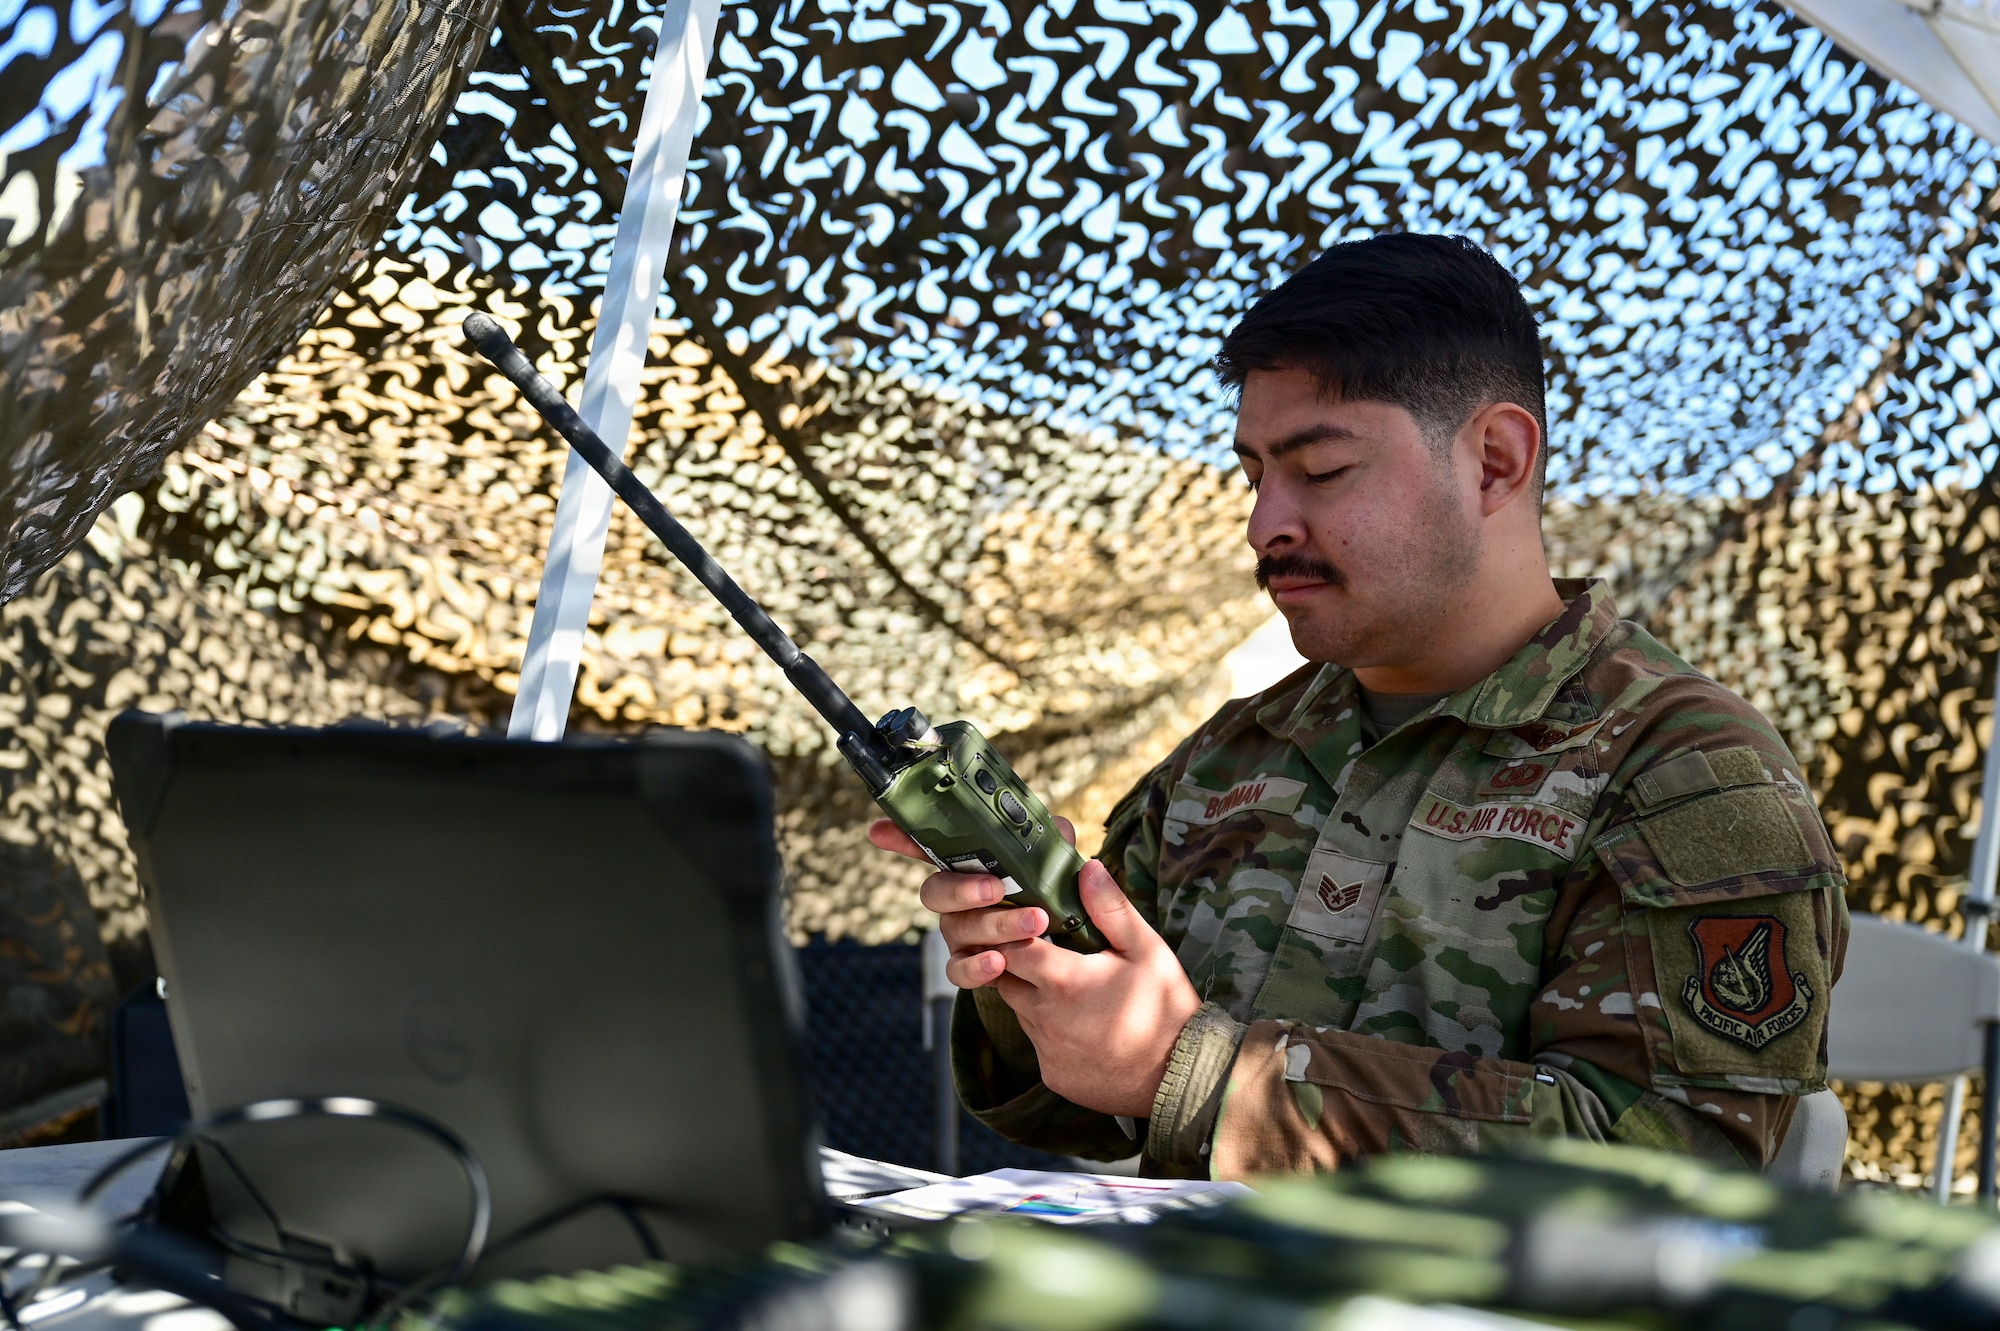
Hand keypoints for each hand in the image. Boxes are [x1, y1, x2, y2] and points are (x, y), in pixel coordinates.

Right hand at [866, 817, 1062, 988]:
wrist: (1062, 948)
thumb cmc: (1049, 897)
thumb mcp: (1053, 867)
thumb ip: (1052, 846)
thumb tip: (1059, 829)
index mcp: (968, 866)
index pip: (928, 847)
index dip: (901, 838)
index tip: (878, 831)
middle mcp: (954, 899)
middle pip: (936, 891)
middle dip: (964, 889)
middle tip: (997, 888)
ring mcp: (957, 934)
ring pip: (956, 928)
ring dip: (996, 925)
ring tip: (1033, 923)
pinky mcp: (967, 967)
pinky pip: (959, 971)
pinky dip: (978, 967)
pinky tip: (999, 962)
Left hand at [866, 818, 1201, 1118]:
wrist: (1182, 1079)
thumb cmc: (1167, 1008)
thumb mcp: (1146, 950)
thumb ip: (1111, 909)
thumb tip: (1087, 868)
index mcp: (1063, 981)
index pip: (1009, 946)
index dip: (1012, 930)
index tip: (1026, 920)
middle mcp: (1044, 1018)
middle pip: (1006, 978)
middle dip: (1018, 961)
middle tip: (1044, 947)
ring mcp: (1046, 1051)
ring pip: (1020, 1011)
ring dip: (1033, 994)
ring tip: (1068, 984)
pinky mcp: (1052, 1076)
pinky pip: (1038, 1043)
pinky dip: (1049, 1029)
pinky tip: (1081, 1023)